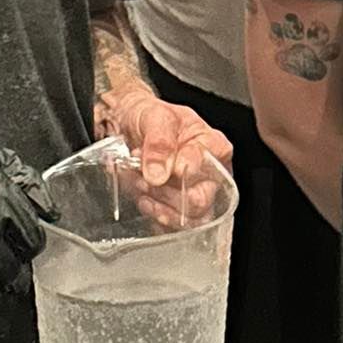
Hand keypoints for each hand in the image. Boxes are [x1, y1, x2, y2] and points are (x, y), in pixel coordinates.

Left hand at [95, 86, 232, 229]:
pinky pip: (173, 226)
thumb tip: (160, 173)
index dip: (185, 169)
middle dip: (169, 193)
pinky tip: (145, 200)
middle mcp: (209, 173)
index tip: (169, 166)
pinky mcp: (178, 209)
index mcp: (213, 145)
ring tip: (143, 187)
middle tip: (148, 178)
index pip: (209, 166)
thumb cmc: (150, 117)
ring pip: (188, 219)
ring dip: (161, 207)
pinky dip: (156, 216)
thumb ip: (159, 142)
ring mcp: (195, 193)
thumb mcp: (155, 117)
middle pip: (200, 200)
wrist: (128, 125)